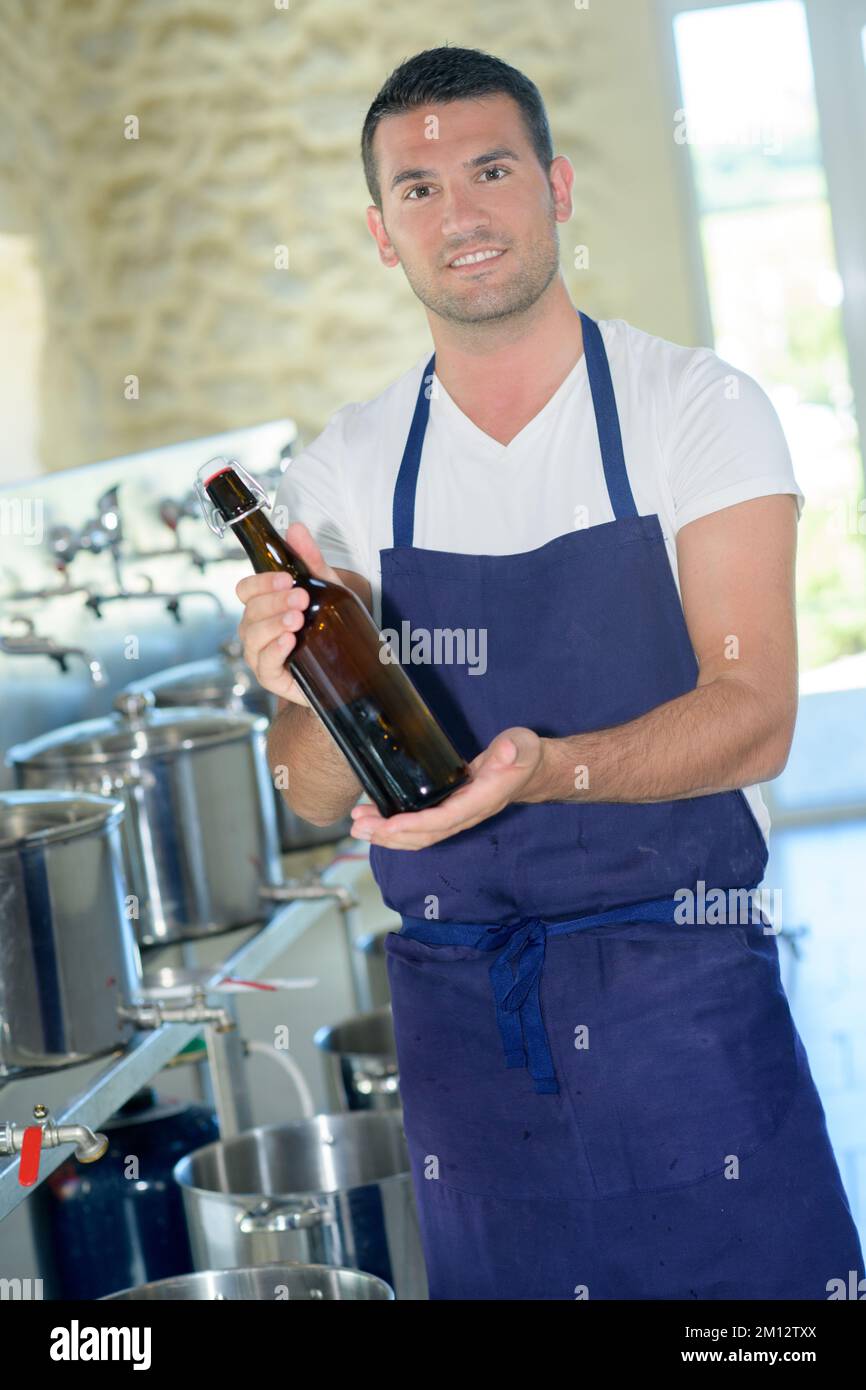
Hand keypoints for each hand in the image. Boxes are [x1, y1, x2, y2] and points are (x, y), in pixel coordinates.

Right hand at [236, 523, 339, 707]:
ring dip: (273, 625)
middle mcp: (256, 629)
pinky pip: (264, 665)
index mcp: (263, 606)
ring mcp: (261, 654)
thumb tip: (296, 528)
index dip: (261, 583)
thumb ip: (310, 559)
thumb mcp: (325, 588)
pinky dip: (274, 651)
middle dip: (274, 603)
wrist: (345, 667)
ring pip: (253, 637)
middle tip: (301, 598)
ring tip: (297, 620)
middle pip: (250, 612)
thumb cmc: (327, 626)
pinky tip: (288, 642)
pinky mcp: (272, 678)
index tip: (286, 579)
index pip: (246, 590)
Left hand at [350, 727, 546, 849]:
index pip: (445, 820)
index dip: (416, 825)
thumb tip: (507, 752)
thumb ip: (515, 750)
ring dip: (387, 833)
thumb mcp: (523, 746)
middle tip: (359, 826)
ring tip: (358, 824)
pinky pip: (420, 825)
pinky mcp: (448, 810)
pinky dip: (395, 825)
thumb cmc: (524, 756)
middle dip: (390, 834)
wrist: (529, 769)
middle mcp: (467, 815)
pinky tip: (376, 817)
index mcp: (482, 801)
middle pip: (425, 835)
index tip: (389, 825)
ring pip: (419, 835)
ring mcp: (456, 815)